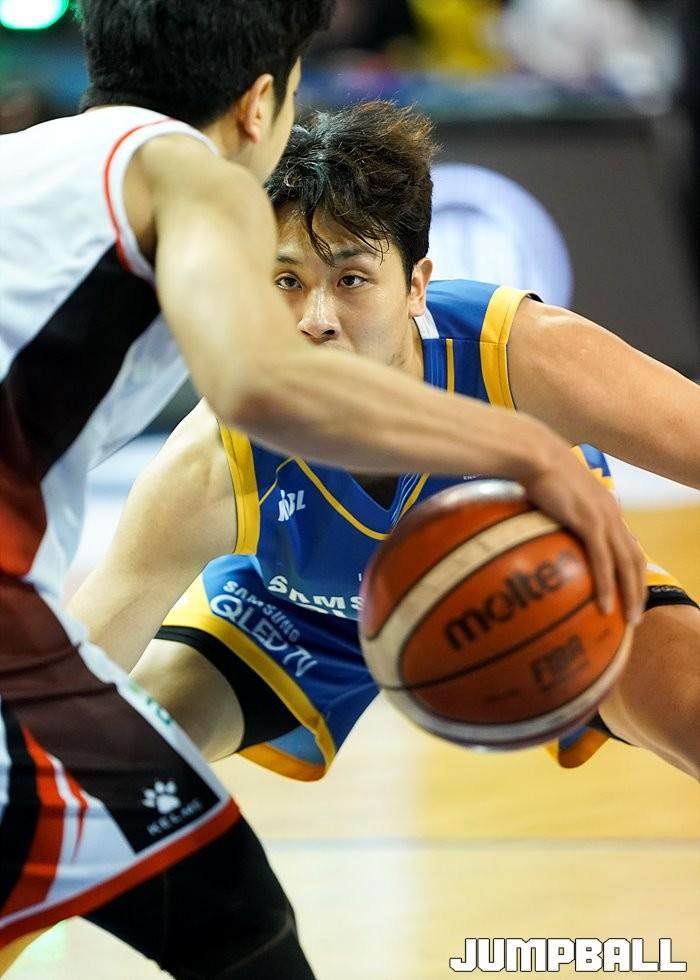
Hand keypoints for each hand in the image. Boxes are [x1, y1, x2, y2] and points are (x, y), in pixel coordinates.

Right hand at [521, 443, 645, 624]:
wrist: (533, 452)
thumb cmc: (533, 468)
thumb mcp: (549, 492)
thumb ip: (552, 512)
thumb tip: (533, 529)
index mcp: (604, 505)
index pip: (627, 541)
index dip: (631, 567)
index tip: (628, 588)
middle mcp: (611, 512)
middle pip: (635, 556)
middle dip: (639, 587)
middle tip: (636, 613)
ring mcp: (603, 517)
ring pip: (628, 563)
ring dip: (631, 593)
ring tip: (630, 617)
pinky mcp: (590, 522)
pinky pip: (604, 561)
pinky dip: (608, 585)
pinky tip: (606, 605)